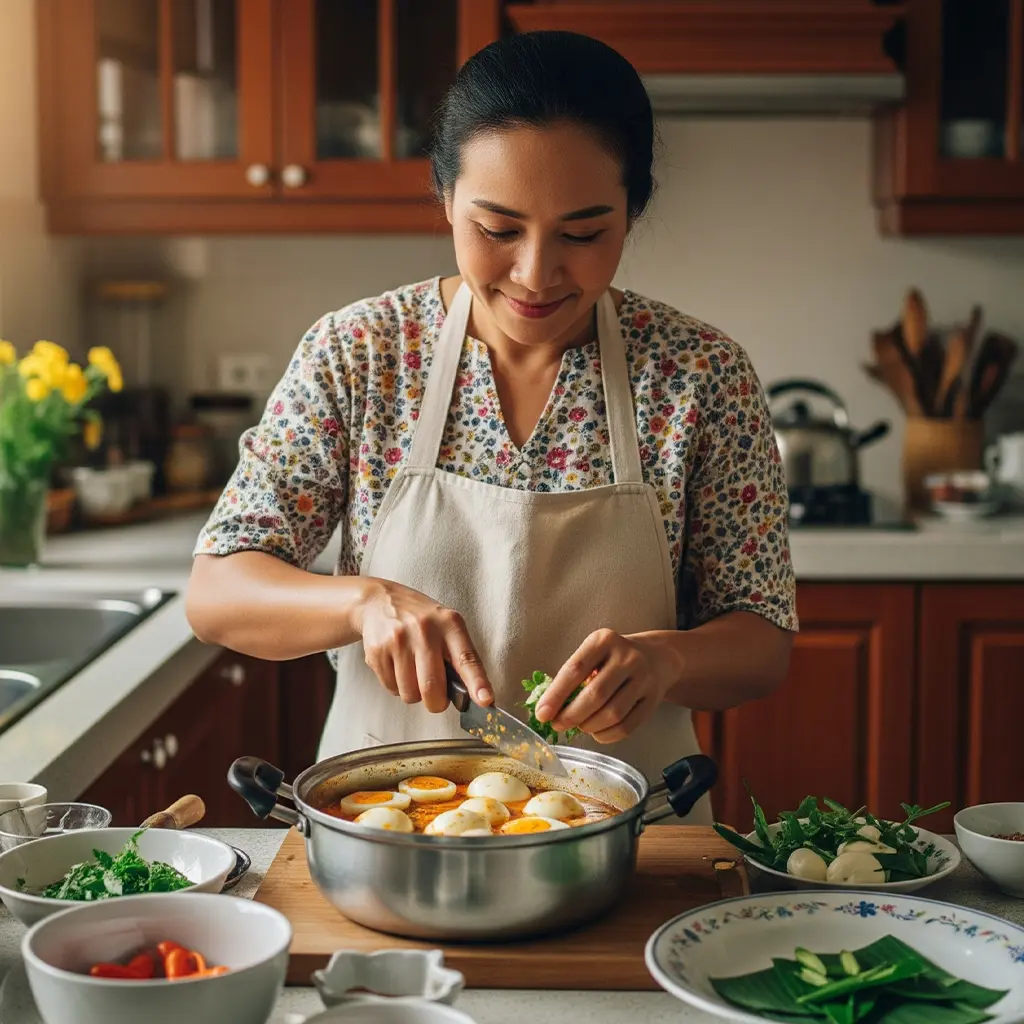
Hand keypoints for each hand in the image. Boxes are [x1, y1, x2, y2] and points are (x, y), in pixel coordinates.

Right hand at [355, 579, 492, 712]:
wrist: (380, 601)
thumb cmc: (420, 619)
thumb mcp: (446, 625)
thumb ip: (459, 656)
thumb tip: (472, 695)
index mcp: (449, 624)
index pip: (467, 658)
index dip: (477, 682)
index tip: (486, 700)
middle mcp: (424, 630)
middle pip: (432, 687)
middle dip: (436, 702)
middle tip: (436, 695)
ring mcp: (398, 641)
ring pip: (410, 694)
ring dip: (414, 693)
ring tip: (413, 671)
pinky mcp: (377, 652)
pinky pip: (392, 689)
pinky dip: (397, 686)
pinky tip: (397, 666)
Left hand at [533, 628, 676, 742]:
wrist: (656, 657)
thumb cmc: (613, 658)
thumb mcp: (593, 653)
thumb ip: (572, 675)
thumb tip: (548, 708)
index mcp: (604, 640)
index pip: (575, 669)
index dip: (556, 695)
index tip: (542, 714)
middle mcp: (627, 657)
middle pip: (595, 695)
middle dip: (571, 715)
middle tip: (558, 724)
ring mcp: (643, 678)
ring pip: (612, 714)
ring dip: (589, 726)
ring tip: (580, 726)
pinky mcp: (653, 699)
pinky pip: (627, 726)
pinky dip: (606, 735)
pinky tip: (597, 732)